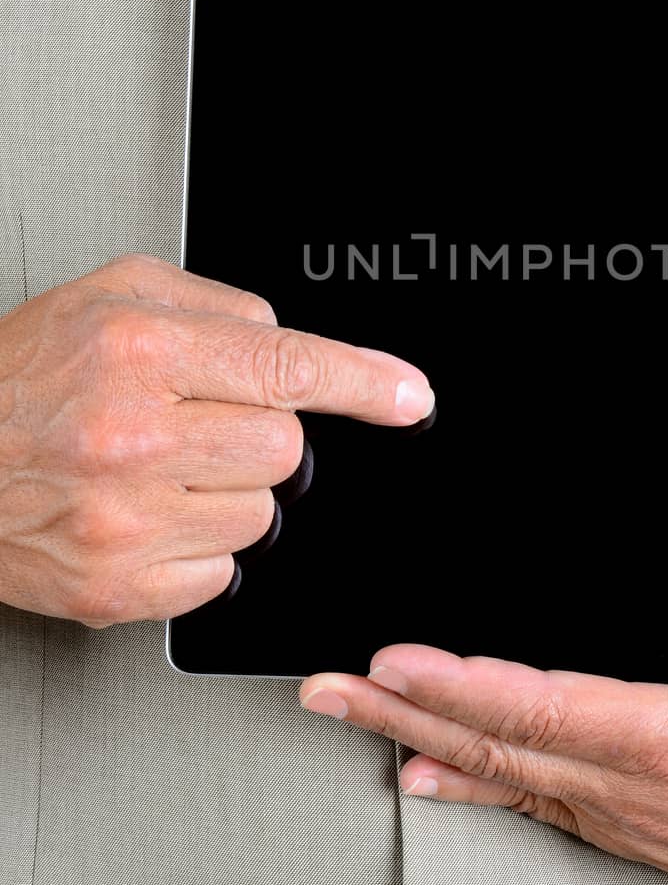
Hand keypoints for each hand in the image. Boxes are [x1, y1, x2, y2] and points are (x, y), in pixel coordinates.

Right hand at [0, 254, 432, 624]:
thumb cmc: (19, 378)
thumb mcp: (113, 295)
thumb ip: (216, 307)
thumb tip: (288, 342)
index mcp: (138, 350)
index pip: (288, 365)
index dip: (365, 382)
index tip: (411, 396)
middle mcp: (134, 437)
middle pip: (286, 448)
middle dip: (260, 433)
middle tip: (200, 423)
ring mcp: (127, 522)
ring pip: (261, 514)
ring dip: (229, 491)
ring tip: (159, 469)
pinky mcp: (119, 589)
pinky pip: (223, 573)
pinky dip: (200, 546)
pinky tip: (148, 515)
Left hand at [300, 440, 667, 884]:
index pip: (556, 710)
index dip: (468, 689)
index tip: (401, 663)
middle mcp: (645, 790)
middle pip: (504, 749)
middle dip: (407, 713)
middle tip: (331, 685)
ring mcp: (629, 818)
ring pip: (504, 780)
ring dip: (418, 742)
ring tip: (347, 713)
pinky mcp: (628, 831)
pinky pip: (533, 807)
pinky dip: (469, 786)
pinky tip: (420, 775)